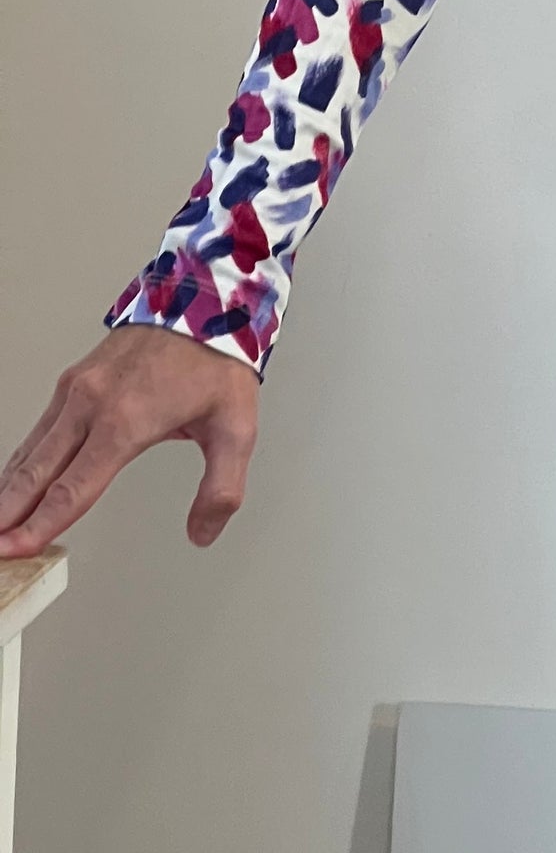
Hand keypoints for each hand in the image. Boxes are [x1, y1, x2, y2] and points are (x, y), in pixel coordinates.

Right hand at [0, 327, 259, 558]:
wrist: (203, 303)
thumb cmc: (217, 363)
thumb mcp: (236, 431)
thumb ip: (221, 489)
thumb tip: (203, 534)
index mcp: (126, 421)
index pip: (75, 488)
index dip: (43, 524)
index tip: (19, 548)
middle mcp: (91, 404)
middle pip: (38, 473)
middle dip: (9, 515)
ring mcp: (76, 390)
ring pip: (31, 451)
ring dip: (8, 490)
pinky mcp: (73, 381)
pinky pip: (38, 430)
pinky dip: (20, 461)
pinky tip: (12, 482)